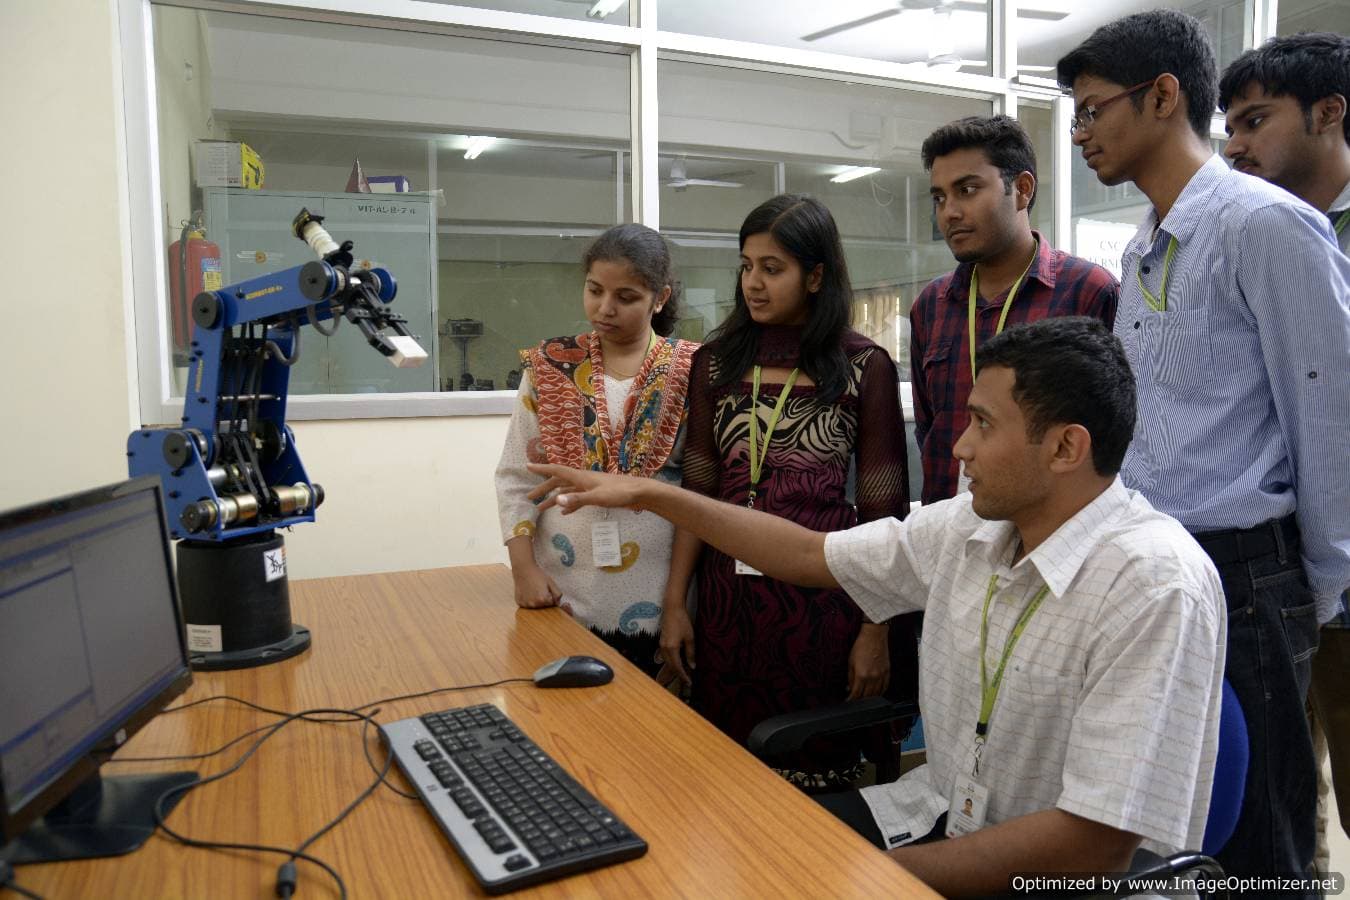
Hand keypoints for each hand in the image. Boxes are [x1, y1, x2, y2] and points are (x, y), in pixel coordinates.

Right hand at [511, 562, 560, 608]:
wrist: (523, 570)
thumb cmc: (538, 575)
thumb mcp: (551, 582)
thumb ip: (557, 594)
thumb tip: (558, 603)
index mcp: (543, 599)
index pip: (551, 604)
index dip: (551, 597)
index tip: (547, 590)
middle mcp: (534, 604)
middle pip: (543, 606)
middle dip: (544, 600)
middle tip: (540, 589)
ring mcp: (526, 604)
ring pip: (535, 606)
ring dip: (536, 601)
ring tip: (534, 590)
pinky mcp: (520, 603)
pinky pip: (527, 605)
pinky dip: (528, 601)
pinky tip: (528, 592)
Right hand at [526, 463, 644, 513]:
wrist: (639, 493)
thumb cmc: (619, 493)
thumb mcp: (597, 498)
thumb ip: (577, 499)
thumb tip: (556, 500)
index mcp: (581, 477)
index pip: (556, 471)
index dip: (542, 469)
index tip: (527, 466)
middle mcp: (583, 479)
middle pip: (558, 482)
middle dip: (543, 489)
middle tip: (530, 498)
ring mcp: (590, 487)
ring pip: (567, 491)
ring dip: (554, 498)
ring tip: (541, 508)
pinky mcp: (596, 495)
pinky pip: (577, 498)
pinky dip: (568, 504)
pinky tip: (564, 513)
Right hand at [657, 604, 695, 686]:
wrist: (672, 608)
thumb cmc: (682, 621)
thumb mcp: (689, 638)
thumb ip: (690, 653)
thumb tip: (692, 666)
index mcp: (672, 648)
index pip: (677, 667)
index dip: (683, 676)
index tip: (689, 682)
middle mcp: (664, 648)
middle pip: (670, 666)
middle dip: (678, 674)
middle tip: (687, 680)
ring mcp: (661, 645)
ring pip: (667, 661)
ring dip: (674, 668)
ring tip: (683, 673)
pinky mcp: (661, 641)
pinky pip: (665, 656)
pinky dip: (671, 661)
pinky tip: (677, 662)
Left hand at [847, 624, 889, 699]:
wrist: (874, 635)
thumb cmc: (861, 646)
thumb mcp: (850, 662)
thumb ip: (850, 677)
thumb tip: (849, 687)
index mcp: (861, 675)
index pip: (856, 694)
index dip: (851, 700)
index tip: (848, 701)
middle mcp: (872, 677)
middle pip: (867, 696)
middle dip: (860, 700)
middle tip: (855, 701)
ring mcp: (881, 675)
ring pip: (877, 693)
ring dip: (870, 698)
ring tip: (865, 699)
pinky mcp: (887, 672)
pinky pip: (885, 687)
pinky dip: (880, 692)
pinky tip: (876, 693)